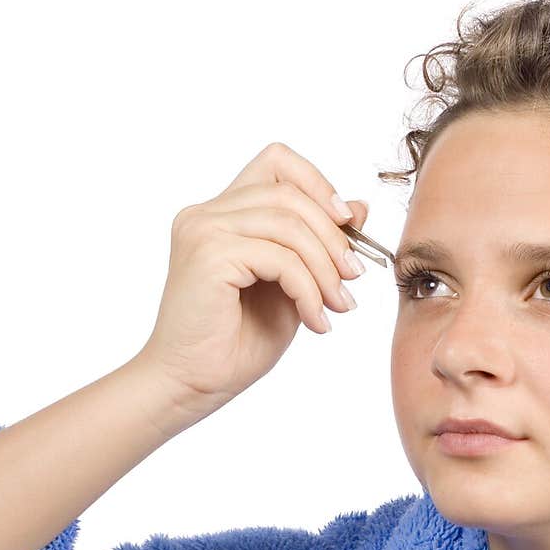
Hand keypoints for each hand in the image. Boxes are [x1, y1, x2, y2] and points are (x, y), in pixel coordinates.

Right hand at [135, 141, 369, 410]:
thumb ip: (316, 247)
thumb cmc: (235, 344)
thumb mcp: (292, 287)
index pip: (277, 163)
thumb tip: (358, 207)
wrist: (192, 386)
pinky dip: (308, 290)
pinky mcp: (208, 254)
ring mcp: (203, 229)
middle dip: (333, 238)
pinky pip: (280, 258)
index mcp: (223, 214)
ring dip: (325, 269)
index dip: (319, 184)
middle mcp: (207, 213)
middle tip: (351, 281)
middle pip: (290, 194)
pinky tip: (315, 321)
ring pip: (289, 224)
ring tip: (337, 307)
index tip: (347, 224)